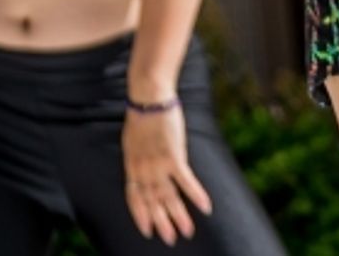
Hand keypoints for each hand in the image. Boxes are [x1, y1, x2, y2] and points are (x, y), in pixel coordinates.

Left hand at [122, 104, 212, 245]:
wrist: (149, 98)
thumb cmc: (143, 113)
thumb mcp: (133, 140)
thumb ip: (138, 156)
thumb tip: (142, 166)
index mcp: (132, 167)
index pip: (135, 198)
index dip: (141, 216)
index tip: (147, 231)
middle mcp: (144, 171)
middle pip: (154, 203)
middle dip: (162, 223)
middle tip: (170, 239)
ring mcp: (158, 166)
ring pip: (169, 198)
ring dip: (179, 216)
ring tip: (187, 231)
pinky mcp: (174, 157)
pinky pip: (186, 182)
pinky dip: (196, 195)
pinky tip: (205, 207)